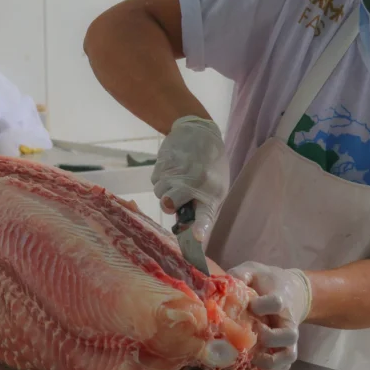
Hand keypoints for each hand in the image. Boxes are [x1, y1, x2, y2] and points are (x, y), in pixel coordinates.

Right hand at [151, 116, 228, 240]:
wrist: (199, 132)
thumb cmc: (211, 165)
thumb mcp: (215, 186)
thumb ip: (202, 207)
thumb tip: (186, 229)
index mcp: (212, 192)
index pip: (205, 215)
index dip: (199, 227)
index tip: (196, 237)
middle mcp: (194, 183)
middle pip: (168, 205)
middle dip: (168, 204)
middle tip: (175, 197)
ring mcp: (177, 172)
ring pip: (159, 193)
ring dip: (165, 190)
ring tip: (177, 177)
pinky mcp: (163, 162)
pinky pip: (155, 180)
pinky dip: (161, 178)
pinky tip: (172, 168)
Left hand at [228, 262, 312, 369]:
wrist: (291, 290)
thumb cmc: (267, 281)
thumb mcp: (254, 271)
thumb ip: (240, 274)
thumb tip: (220, 283)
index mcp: (281, 298)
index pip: (277, 303)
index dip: (263, 306)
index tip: (251, 305)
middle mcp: (287, 320)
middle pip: (289, 335)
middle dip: (269, 338)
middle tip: (252, 332)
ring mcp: (287, 336)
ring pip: (289, 354)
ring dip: (271, 360)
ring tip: (253, 357)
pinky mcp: (285, 347)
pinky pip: (285, 364)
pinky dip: (273, 368)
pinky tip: (257, 364)